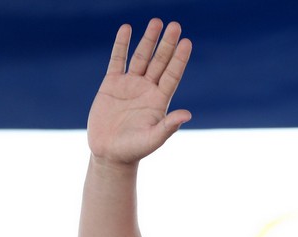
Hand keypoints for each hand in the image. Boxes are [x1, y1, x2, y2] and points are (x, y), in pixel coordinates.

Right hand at [87, 19, 191, 164]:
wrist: (110, 153)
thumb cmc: (134, 150)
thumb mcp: (153, 139)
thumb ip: (169, 126)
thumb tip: (187, 115)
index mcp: (159, 101)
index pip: (172, 75)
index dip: (179, 59)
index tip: (187, 42)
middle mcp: (147, 89)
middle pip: (160, 62)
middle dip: (167, 44)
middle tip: (175, 25)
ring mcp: (130, 85)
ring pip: (142, 57)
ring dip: (148, 40)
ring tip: (156, 22)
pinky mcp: (111, 84)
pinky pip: (118, 59)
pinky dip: (122, 44)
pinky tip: (127, 29)